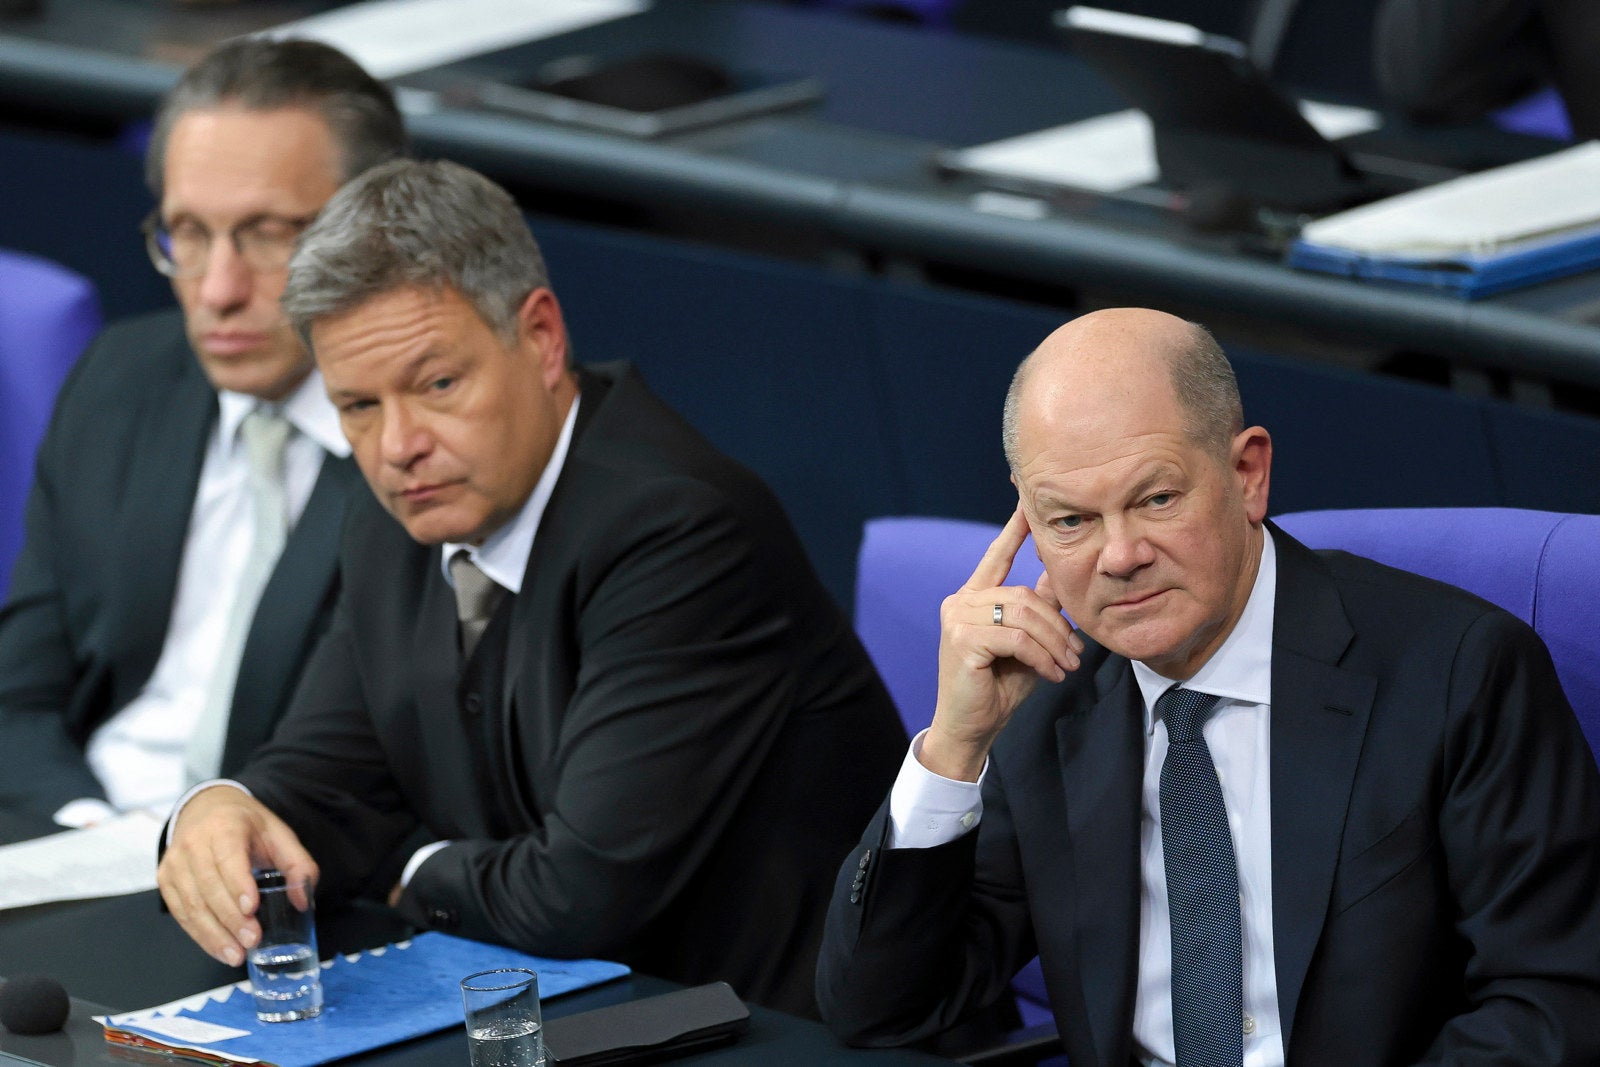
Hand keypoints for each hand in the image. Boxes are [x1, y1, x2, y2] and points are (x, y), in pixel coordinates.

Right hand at [156, 786, 317, 966]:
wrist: (206, 808)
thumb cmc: (246, 825)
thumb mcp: (278, 834)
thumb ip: (298, 864)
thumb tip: (303, 900)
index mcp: (224, 826)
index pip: (228, 858)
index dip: (237, 884)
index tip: (252, 908)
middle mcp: (193, 843)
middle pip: (208, 887)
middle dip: (231, 918)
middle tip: (252, 940)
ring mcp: (175, 862)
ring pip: (191, 904)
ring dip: (214, 934)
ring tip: (236, 955)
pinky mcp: (165, 880)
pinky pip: (180, 912)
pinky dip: (199, 935)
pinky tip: (219, 948)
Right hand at [922, 507, 1082, 780]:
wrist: (971, 726)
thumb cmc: (999, 686)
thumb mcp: (1028, 643)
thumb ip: (1040, 610)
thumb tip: (1063, 576)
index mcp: (974, 596)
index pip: (997, 555)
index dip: (1014, 529)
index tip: (1027, 502)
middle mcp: (960, 600)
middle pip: (1025, 594)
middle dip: (1058, 625)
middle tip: (1076, 654)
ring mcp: (957, 617)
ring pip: (1023, 614)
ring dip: (1054, 643)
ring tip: (1066, 666)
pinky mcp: (961, 638)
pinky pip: (1016, 637)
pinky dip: (1041, 656)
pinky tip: (1051, 674)